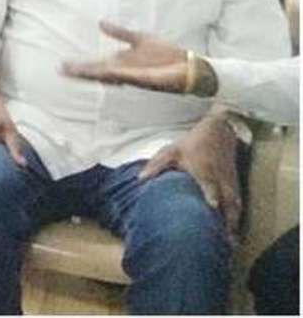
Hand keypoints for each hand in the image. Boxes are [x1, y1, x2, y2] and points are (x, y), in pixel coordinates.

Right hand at [60, 21, 191, 94]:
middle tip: (62, 69)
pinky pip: (129, 76)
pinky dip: (118, 75)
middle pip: (98, 72)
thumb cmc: (167, 55)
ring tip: (77, 72)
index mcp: (121, 62)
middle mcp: (124, 71)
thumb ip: (120, 33)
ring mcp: (134, 76)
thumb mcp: (140, 38)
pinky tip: (106, 71)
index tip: (62, 65)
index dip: (80, 66)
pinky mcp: (146, 78)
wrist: (189, 66)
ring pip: (109, 76)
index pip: (96, 65)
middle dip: (81, 71)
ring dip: (93, 75)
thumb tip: (100, 23)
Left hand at [141, 114, 242, 231]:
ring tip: (230, 246)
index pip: (209, 185)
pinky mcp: (235, 188)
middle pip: (227, 202)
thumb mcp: (171, 151)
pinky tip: (233, 238)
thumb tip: (140, 179)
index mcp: (204, 171)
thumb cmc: (191, 144)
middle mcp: (220, 180)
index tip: (212, 206)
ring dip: (233, 226)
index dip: (212, 195)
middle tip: (223, 241)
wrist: (218, 134)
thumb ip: (157, 165)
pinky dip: (237, 221)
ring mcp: (230, 185)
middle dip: (226, 220)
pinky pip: (239, 207)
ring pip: (235, 207)